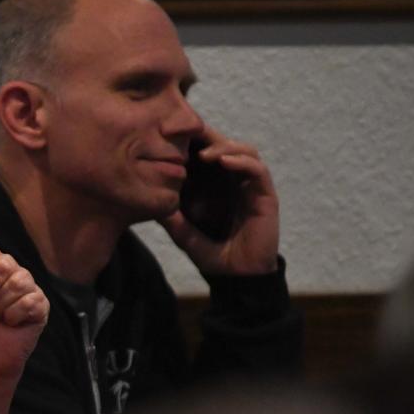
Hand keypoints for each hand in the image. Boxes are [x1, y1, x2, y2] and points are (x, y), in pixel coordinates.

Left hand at [161, 125, 279, 275]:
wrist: (239, 278)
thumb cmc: (215, 256)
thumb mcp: (186, 237)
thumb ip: (172, 220)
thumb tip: (148, 204)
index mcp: (217, 186)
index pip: (207, 154)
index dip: (194, 143)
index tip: (171, 139)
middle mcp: (234, 181)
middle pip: (225, 145)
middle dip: (208, 137)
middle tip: (188, 135)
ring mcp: (250, 186)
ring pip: (243, 151)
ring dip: (224, 146)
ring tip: (204, 153)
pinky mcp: (264, 194)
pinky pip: (257, 169)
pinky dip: (241, 161)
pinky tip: (224, 161)